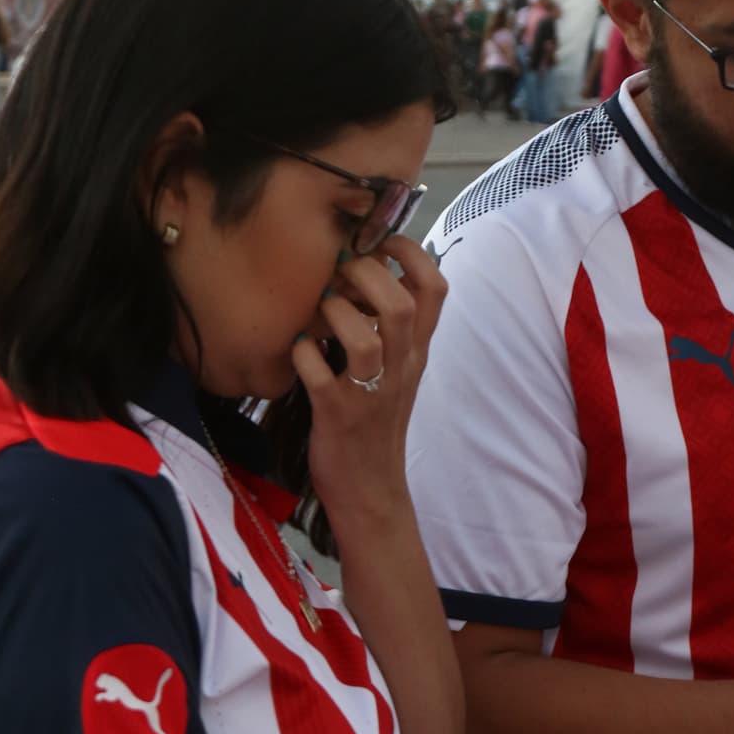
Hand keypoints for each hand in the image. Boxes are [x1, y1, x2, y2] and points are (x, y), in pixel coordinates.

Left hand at [291, 238, 444, 541]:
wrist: (370, 491)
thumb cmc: (375, 424)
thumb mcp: (396, 373)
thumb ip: (390, 328)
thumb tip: (364, 272)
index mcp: (416, 353)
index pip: (436, 289)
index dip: (411, 253)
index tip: (382, 242)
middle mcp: (400, 369)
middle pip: (400, 306)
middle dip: (365, 276)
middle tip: (339, 276)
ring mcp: (370, 393)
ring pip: (364, 339)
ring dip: (333, 315)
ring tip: (317, 317)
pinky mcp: (336, 415)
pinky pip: (317, 372)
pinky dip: (301, 353)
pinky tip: (297, 352)